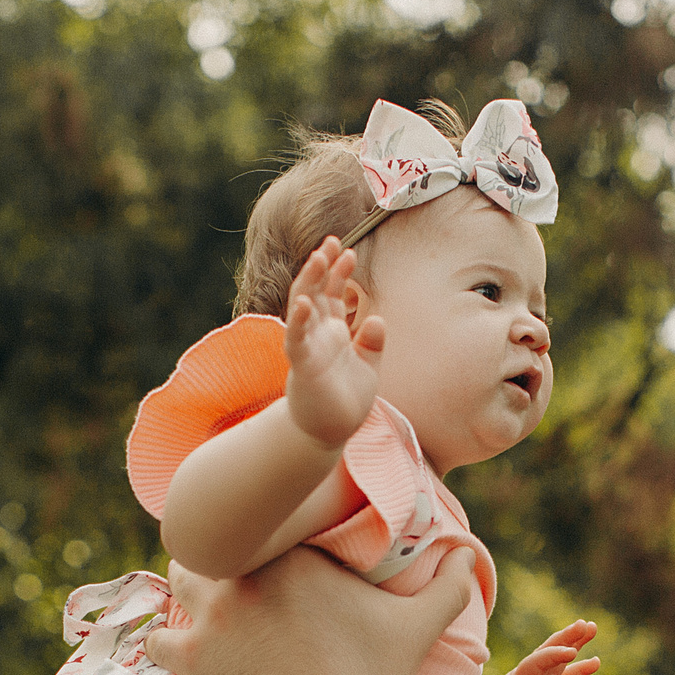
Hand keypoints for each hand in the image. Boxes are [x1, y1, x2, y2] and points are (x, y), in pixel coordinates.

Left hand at [146, 546, 474, 674]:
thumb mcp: (416, 632)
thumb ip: (447, 588)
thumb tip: (470, 555)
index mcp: (295, 552)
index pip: (268, 520)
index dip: (268, 531)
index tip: (276, 548)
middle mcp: (245, 571)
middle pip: (219, 543)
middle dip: (225, 556)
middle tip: (240, 578)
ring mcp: (210, 612)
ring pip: (180, 580)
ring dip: (191, 592)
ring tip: (210, 610)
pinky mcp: (187, 653)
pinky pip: (158, 636)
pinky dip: (169, 643)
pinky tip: (185, 650)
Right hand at [283, 238, 383, 447]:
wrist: (330, 433)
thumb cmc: (345, 400)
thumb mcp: (368, 366)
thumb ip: (372, 343)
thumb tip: (378, 320)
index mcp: (332, 332)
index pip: (331, 293)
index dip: (338, 271)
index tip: (348, 250)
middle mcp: (317, 334)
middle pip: (315, 291)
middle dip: (322, 266)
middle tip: (333, 241)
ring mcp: (308, 347)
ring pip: (302, 307)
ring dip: (309, 282)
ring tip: (319, 258)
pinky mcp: (303, 366)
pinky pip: (297, 340)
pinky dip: (299, 321)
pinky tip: (305, 303)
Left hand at [467, 621, 599, 674]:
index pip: (537, 663)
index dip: (553, 656)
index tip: (571, 652)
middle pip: (549, 651)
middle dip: (566, 637)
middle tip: (584, 624)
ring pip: (560, 659)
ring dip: (575, 643)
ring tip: (592, 627)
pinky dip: (580, 669)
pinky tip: (595, 661)